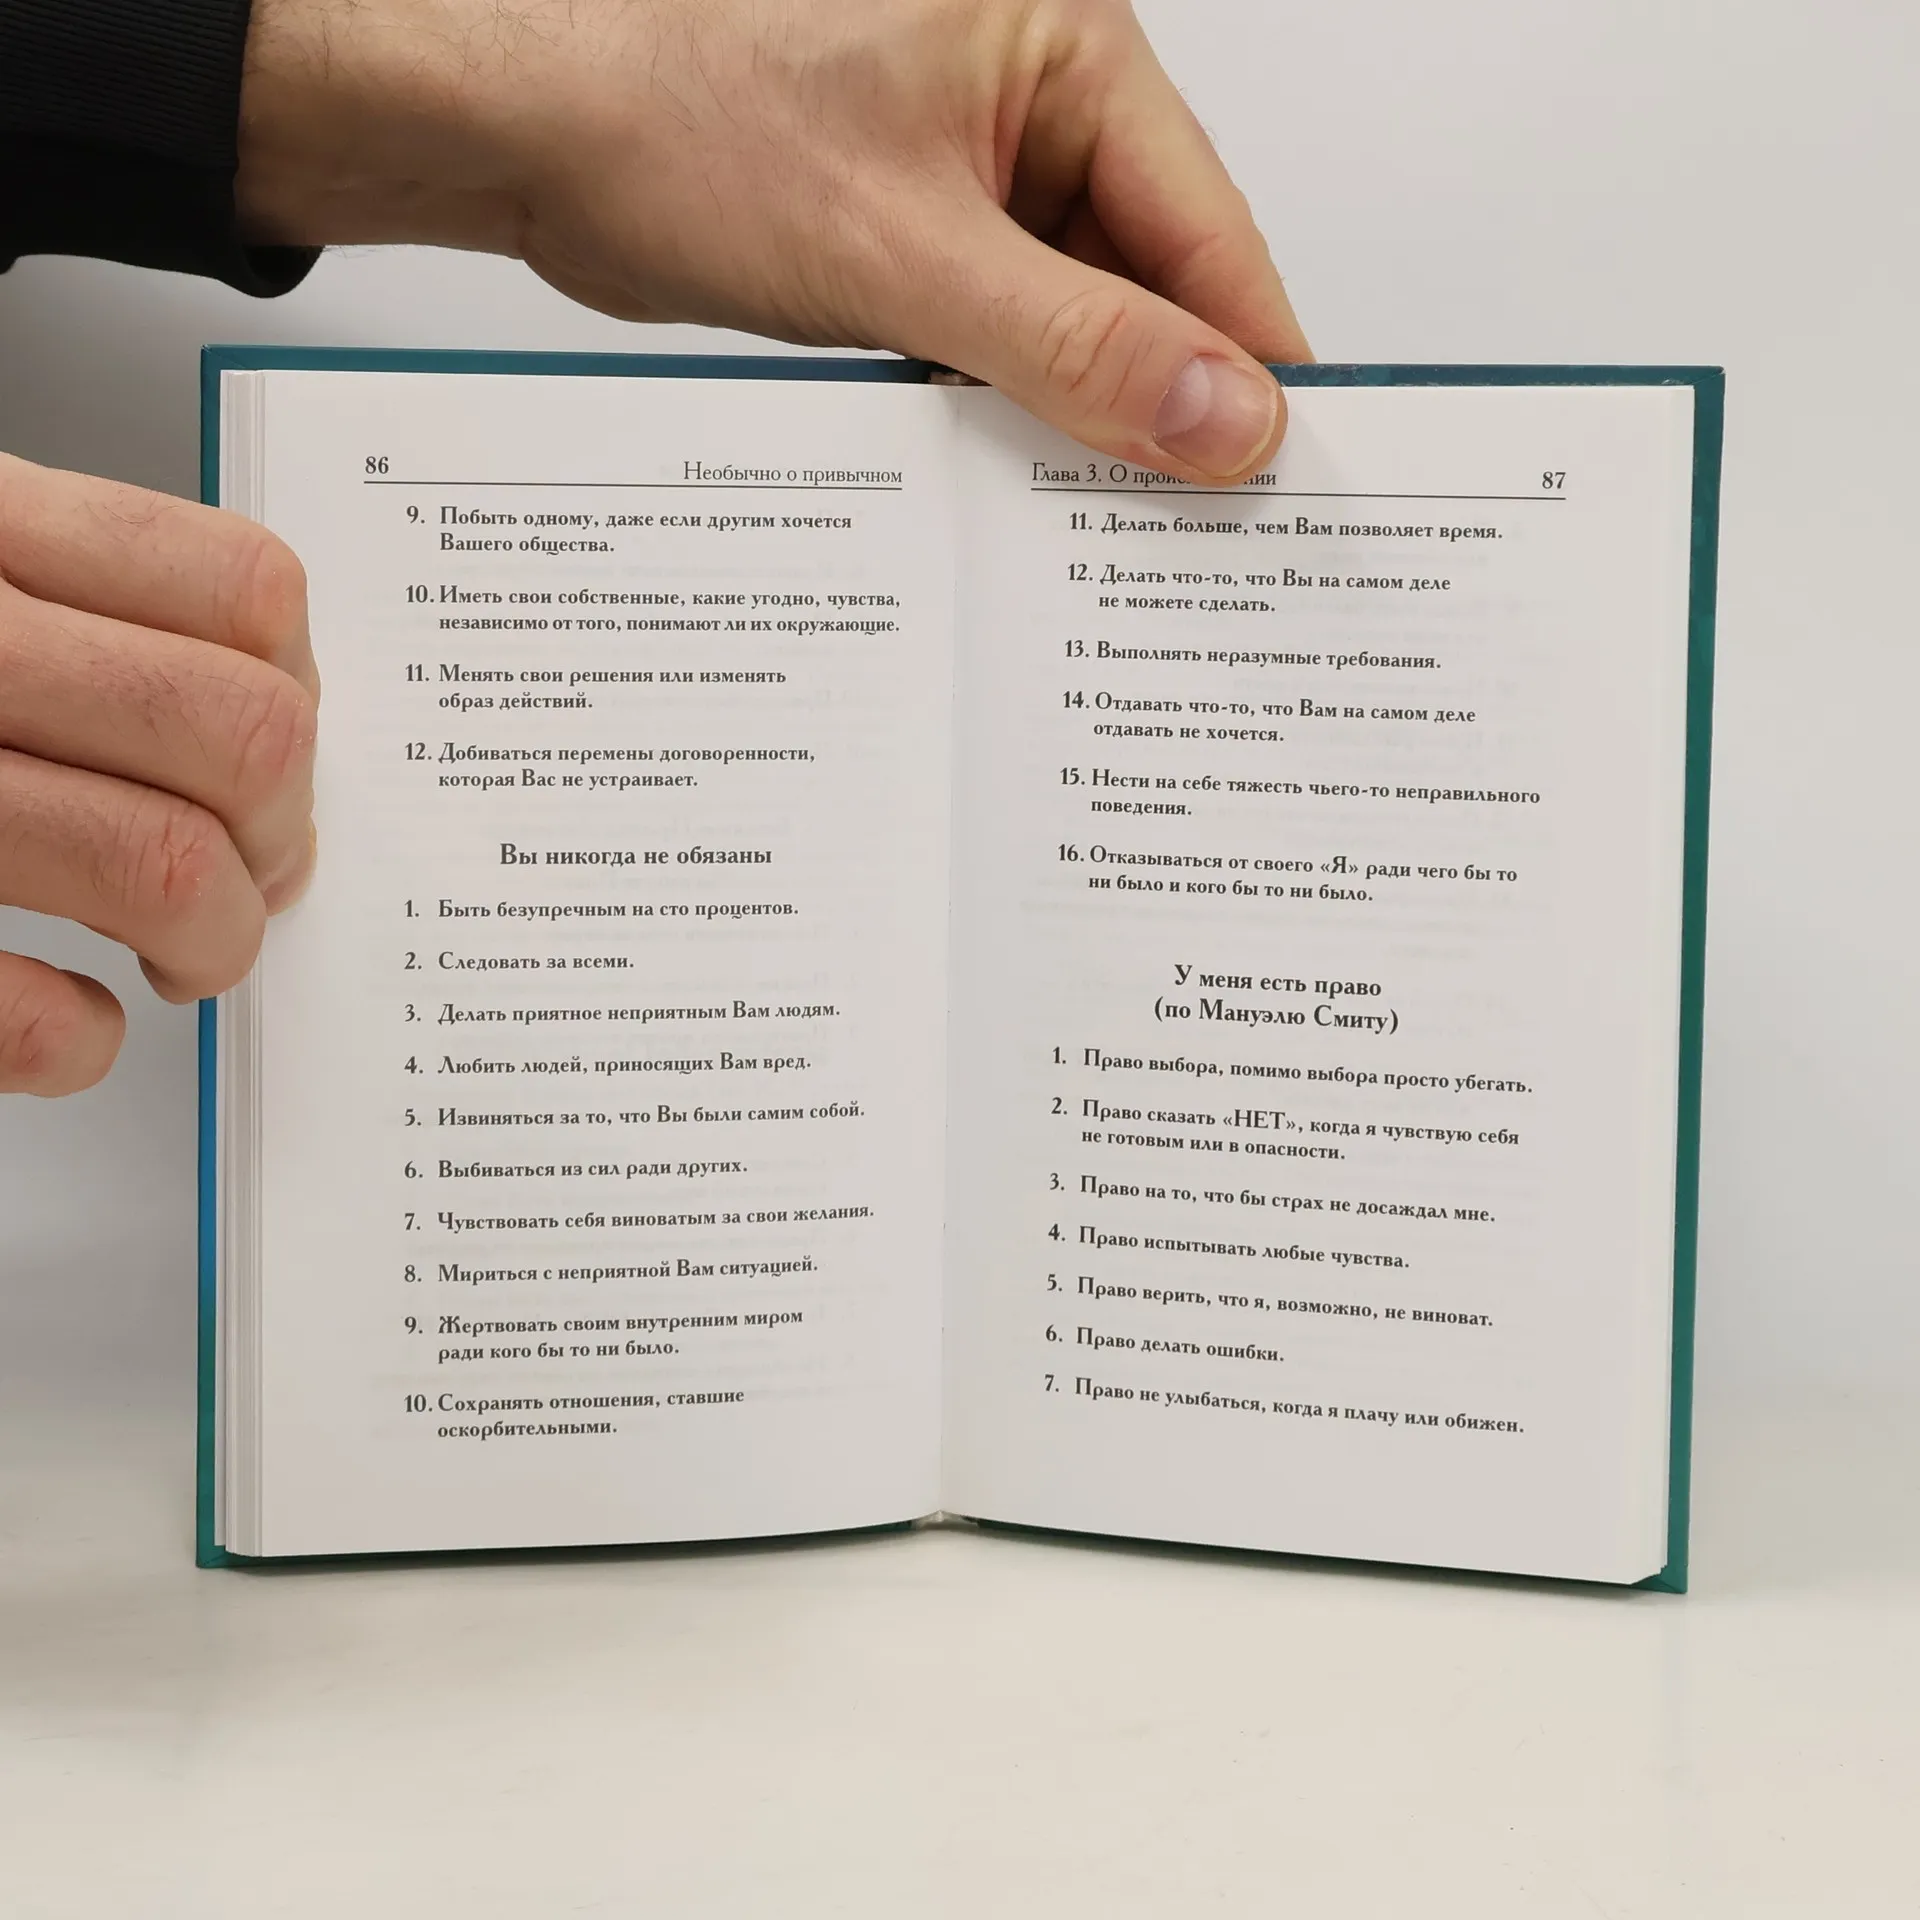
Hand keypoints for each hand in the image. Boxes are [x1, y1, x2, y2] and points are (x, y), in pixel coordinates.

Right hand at [0, 456, 317, 1093]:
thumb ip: (85, 612)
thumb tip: (271, 733)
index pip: (244, 593)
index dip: (296, 699)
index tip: (269, 767)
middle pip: (242, 739)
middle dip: (278, 839)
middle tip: (244, 879)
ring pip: (165, 867)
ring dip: (213, 943)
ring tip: (177, 958)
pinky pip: (18, 1007)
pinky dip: (75, 1038)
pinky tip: (68, 1021)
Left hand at [238, 0, 1309, 481]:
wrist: (526, 126)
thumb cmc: (677, 116)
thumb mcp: (903, 251)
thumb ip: (1073, 343)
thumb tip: (1223, 415)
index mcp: (1065, 51)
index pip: (1210, 233)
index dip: (1252, 364)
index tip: (1286, 478)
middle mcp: (1033, 106)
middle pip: (1151, 285)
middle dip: (1164, 408)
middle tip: (1195, 538)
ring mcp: (973, 178)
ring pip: (1074, 326)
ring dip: (1078, 422)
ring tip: (1103, 533)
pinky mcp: (917, 239)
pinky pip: (999, 342)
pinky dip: (1006, 413)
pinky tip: (1012, 489)